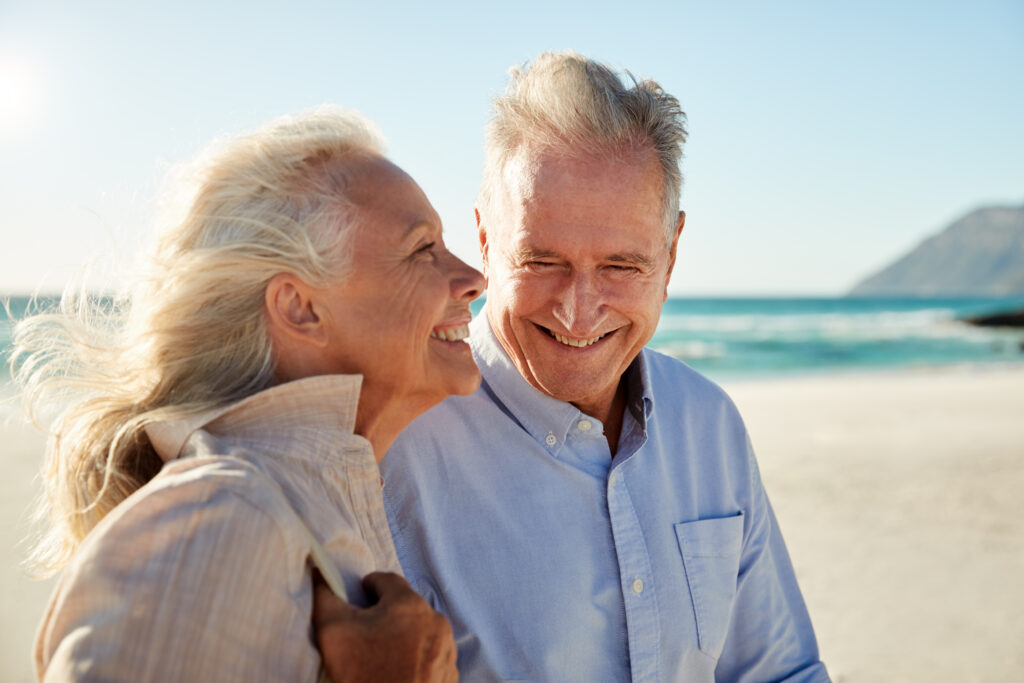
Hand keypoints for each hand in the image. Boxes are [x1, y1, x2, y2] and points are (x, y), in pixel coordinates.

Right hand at [313, 571, 457, 682]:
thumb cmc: (364, 674)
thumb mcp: (334, 632)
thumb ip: (326, 597)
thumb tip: (320, 572)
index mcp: (409, 604)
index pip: (386, 580)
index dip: (367, 588)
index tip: (356, 600)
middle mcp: (435, 621)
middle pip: (405, 606)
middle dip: (386, 614)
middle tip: (366, 633)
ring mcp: (447, 648)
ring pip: (421, 630)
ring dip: (404, 636)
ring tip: (383, 656)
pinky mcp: (450, 673)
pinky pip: (432, 655)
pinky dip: (417, 658)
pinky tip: (400, 671)